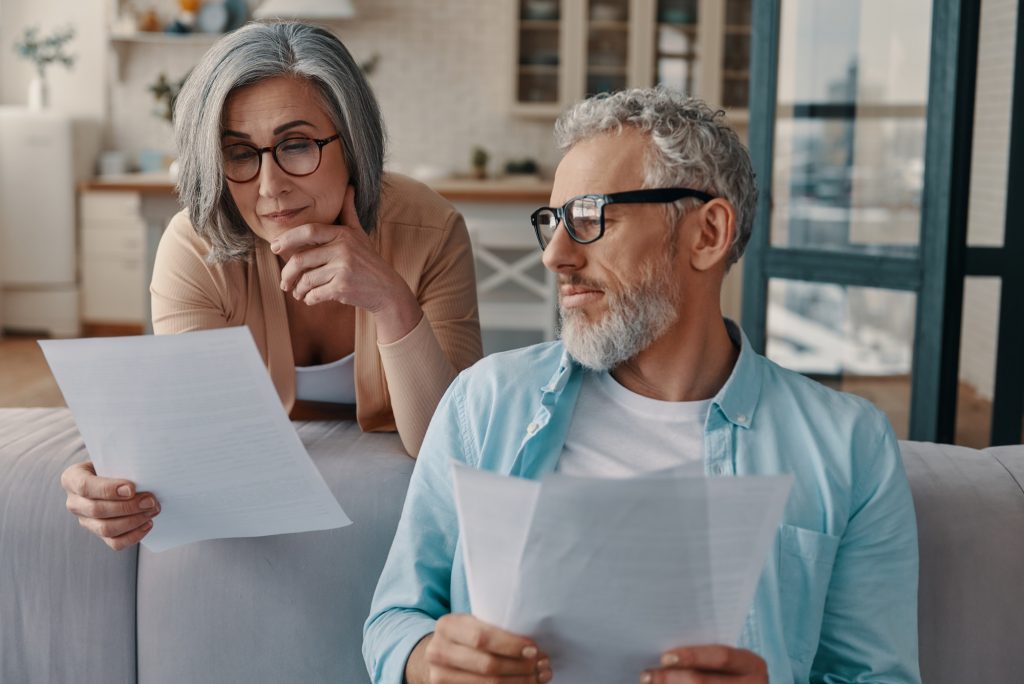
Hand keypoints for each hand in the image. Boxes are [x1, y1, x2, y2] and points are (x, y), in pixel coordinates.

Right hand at [60, 461, 159, 549]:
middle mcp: (74, 502)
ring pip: (105, 529)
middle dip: (128, 507)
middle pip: (97, 510)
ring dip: (133, 521)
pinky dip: (133, 536)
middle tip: (150, 501)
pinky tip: (148, 524)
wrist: (112, 475)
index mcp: (72, 479)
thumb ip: (121, 463)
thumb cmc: (113, 463)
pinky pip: (114, 543)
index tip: (132, 489)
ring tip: (152, 511)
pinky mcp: (98, 533)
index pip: (85, 487)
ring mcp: (85, 520)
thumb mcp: (112, 457)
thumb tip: (144, 473)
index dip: (109, 490)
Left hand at [272, 185, 421, 342]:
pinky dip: (309, 299)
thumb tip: (349, 187)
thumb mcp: (360, 234)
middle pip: (301, 259)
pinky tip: (310, 299)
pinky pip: (315, 294)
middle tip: (284, 282)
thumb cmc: (369, 261)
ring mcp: (343, 269)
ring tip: (298, 292)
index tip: (274, 247)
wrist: (387, 290)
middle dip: (288, 273)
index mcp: (343, 234)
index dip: (288, 238)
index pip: (309, 231)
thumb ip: (349, 212)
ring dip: (298, 290)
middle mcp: (343, 249)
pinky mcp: (342, 287)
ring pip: (306, 280)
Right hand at [406, 614, 552, 683]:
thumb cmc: (465, 636)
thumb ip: (492, 627)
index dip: (511, 646)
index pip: (482, 638)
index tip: (534, 649)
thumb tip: (533, 645)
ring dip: (520, 682)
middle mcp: (438, 652)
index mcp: (447, 626)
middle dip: (521, 667)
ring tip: (539, 677)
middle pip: (487, 666)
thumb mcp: (471, 623)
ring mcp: (440, 677)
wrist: (438, 655)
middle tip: (543, 664)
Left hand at [641, 645, 766, 682]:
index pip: (721, 656)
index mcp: (752, 666)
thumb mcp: (725, 663)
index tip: (664, 657)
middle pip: (704, 681)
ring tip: (648, 683)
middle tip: (646, 675)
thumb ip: (704, 656)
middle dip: (671, 678)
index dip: (693, 655)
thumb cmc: (726, 673)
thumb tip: (664, 654)